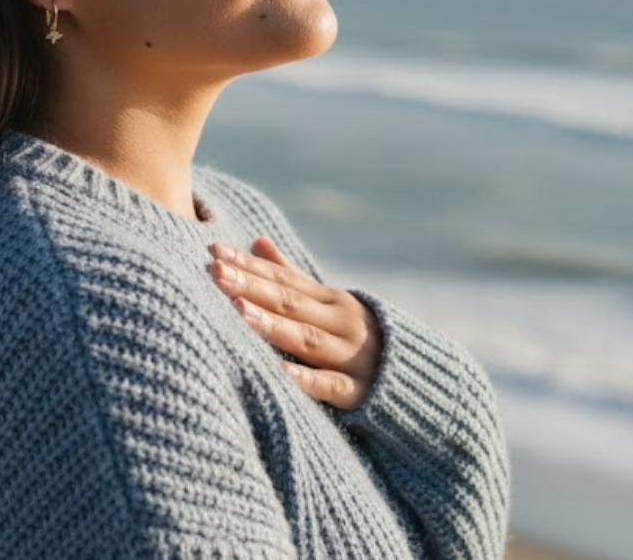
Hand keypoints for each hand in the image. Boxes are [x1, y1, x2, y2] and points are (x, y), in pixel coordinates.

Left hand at [206, 236, 382, 410]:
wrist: (418, 379)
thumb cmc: (358, 337)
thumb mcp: (328, 303)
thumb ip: (291, 275)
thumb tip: (256, 240)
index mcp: (329, 299)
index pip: (283, 278)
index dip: (248, 265)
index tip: (213, 251)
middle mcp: (340, 321)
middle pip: (289, 302)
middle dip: (251, 286)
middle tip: (215, 272)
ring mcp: (351, 355)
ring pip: (307, 339)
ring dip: (273, 325)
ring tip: (239, 310)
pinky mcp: (358, 391)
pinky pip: (331, 385)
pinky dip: (308, 380)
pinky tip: (282, 372)